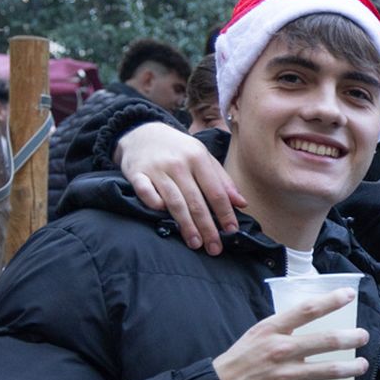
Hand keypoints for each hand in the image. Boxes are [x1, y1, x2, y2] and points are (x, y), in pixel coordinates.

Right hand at [116, 122, 246, 254]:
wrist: (142, 132)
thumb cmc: (179, 150)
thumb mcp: (203, 157)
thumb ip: (223, 181)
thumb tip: (242, 203)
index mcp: (198, 158)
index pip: (216, 191)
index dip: (225, 214)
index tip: (232, 232)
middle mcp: (178, 164)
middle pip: (196, 201)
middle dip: (207, 227)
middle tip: (215, 248)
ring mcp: (156, 169)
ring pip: (174, 202)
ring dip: (186, 225)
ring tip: (195, 243)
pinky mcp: (136, 174)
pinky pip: (146, 194)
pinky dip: (155, 205)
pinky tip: (163, 218)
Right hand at [213, 289, 367, 379]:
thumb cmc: (240, 361)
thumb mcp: (257, 334)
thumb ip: (283, 327)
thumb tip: (311, 319)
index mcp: (272, 331)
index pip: (307, 310)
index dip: (332, 300)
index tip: (349, 295)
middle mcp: (281, 351)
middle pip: (327, 340)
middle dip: (352, 337)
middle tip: (363, 336)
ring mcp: (286, 377)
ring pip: (330, 371)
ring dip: (352, 368)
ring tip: (361, 365)